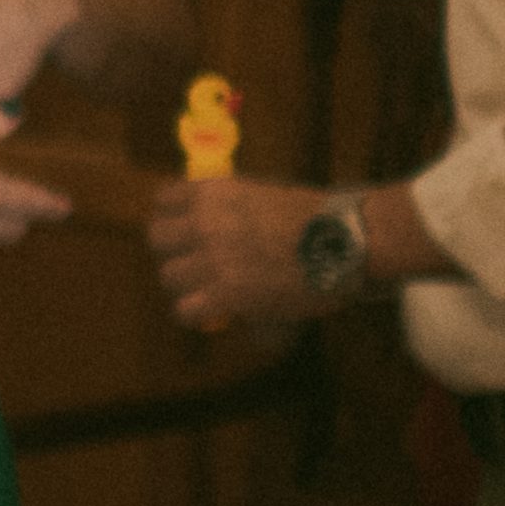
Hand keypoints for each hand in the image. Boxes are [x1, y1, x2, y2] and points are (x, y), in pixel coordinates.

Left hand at [147, 172, 350, 334]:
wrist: (346, 240)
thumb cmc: (315, 219)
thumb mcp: (262, 196)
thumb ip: (229, 208)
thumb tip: (204, 221)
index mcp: (216, 191)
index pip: (163, 201)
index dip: (172, 220)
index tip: (186, 235)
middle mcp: (206, 220)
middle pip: (158, 240)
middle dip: (176, 253)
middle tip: (197, 267)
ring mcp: (214, 257)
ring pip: (169, 276)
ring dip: (188, 286)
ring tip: (211, 292)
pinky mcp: (226, 292)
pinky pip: (185, 309)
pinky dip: (197, 315)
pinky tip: (215, 312)